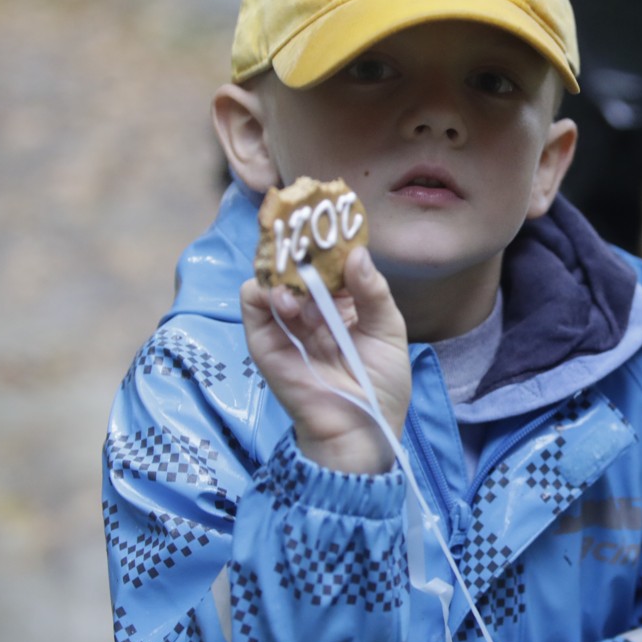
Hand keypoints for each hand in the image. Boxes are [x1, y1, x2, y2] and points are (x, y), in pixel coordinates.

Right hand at [240, 246, 410, 473]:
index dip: (328, 238)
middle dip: (299, 245)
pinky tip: (286, 299)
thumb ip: (372, 290)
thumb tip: (356, 252)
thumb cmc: (380, 383)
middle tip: (303, 226)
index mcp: (343, 303)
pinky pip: (252, 305)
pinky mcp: (265, 342)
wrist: (362, 427)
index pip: (329, 261)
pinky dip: (265, 293)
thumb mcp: (388, 329)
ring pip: (272, 278)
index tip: (329, 214)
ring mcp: (287, 324)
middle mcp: (312, 309)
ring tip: (303, 284)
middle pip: (296, 264)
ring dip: (286, 273)